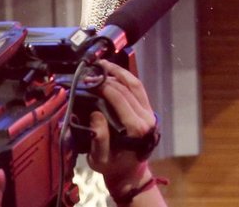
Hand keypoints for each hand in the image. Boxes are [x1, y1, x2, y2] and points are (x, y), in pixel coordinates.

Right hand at [88, 61, 161, 200]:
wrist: (130, 173)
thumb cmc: (113, 166)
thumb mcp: (100, 159)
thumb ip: (99, 138)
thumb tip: (95, 113)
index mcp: (136, 129)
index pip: (120, 98)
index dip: (104, 86)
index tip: (89, 81)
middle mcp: (146, 117)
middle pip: (127, 89)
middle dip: (109, 77)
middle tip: (92, 72)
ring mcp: (149, 112)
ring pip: (136, 84)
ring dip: (120, 72)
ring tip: (103, 65)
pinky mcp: (148, 109)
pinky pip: (139, 89)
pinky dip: (127, 78)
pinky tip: (115, 72)